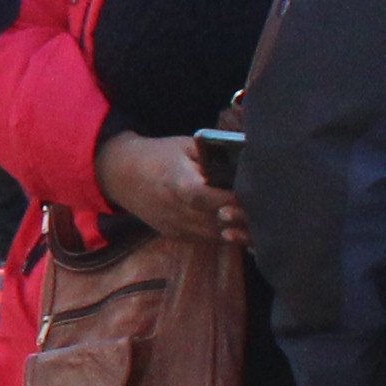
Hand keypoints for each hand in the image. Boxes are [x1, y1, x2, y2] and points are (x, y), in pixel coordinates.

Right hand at [96, 132, 245, 248]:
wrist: (122, 175)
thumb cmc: (160, 155)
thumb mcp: (187, 146)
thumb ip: (215, 156)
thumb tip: (249, 162)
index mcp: (177, 182)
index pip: (206, 198)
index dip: (231, 200)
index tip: (253, 194)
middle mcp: (174, 209)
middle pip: (215, 222)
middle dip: (242, 219)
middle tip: (264, 210)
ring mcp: (173, 225)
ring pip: (214, 236)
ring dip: (237, 231)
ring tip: (255, 220)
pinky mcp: (174, 235)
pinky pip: (206, 240)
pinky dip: (223, 234)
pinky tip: (237, 226)